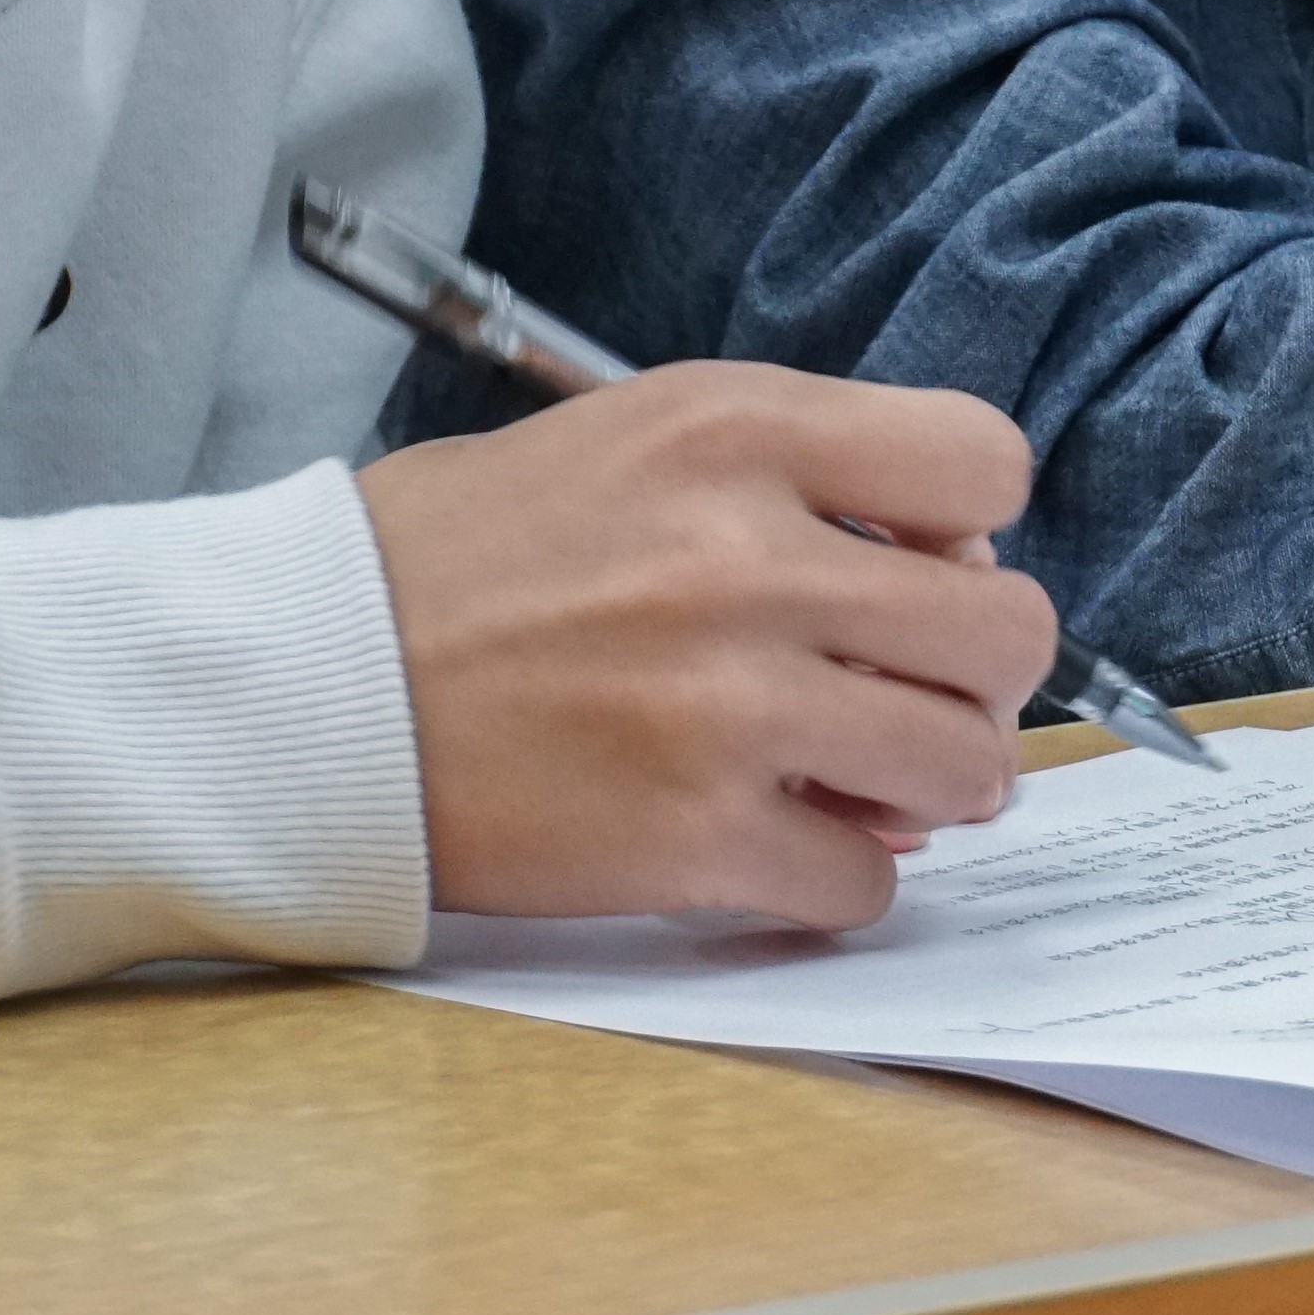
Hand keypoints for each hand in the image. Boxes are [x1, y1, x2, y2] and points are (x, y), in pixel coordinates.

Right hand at [357, 363, 1059, 928]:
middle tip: (908, 695)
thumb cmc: (454, 560)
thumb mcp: (627, 437)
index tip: (917, 569)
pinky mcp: (692, 837)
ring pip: (965, 767)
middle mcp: (749, 558)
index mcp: (733, 431)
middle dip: (975, 678)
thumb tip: (940, 569)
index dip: (970, 530)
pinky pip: (864, 883)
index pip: (983, 462)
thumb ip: (785, 477)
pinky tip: (771, 844)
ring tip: (854, 776)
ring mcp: (729, 704)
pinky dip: (835, 879)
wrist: (307, 685)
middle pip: (1007, 633)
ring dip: (926, 786)